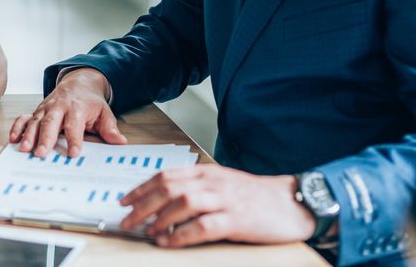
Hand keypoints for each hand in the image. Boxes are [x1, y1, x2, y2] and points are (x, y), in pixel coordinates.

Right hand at [8, 68, 125, 157]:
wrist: (78, 82)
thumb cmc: (90, 102)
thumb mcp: (104, 112)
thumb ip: (110, 128)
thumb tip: (120, 142)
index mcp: (77, 107)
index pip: (75, 125)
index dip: (74, 139)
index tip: (73, 153)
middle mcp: (59, 107)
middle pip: (51, 122)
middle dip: (46, 138)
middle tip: (41, 153)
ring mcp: (46, 108)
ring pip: (35, 121)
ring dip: (29, 135)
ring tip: (25, 149)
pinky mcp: (37, 111)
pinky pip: (24, 117)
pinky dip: (18, 127)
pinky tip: (14, 139)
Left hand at [120, 165, 314, 246]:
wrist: (291, 203)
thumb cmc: (254, 196)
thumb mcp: (221, 183)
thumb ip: (196, 187)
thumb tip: (163, 200)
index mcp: (205, 172)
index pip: (165, 175)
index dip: (141, 188)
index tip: (124, 201)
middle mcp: (211, 182)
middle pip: (168, 188)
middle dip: (142, 205)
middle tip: (126, 220)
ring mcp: (224, 200)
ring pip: (182, 203)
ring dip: (159, 219)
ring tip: (147, 232)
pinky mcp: (236, 220)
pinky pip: (202, 226)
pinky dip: (181, 235)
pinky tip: (170, 242)